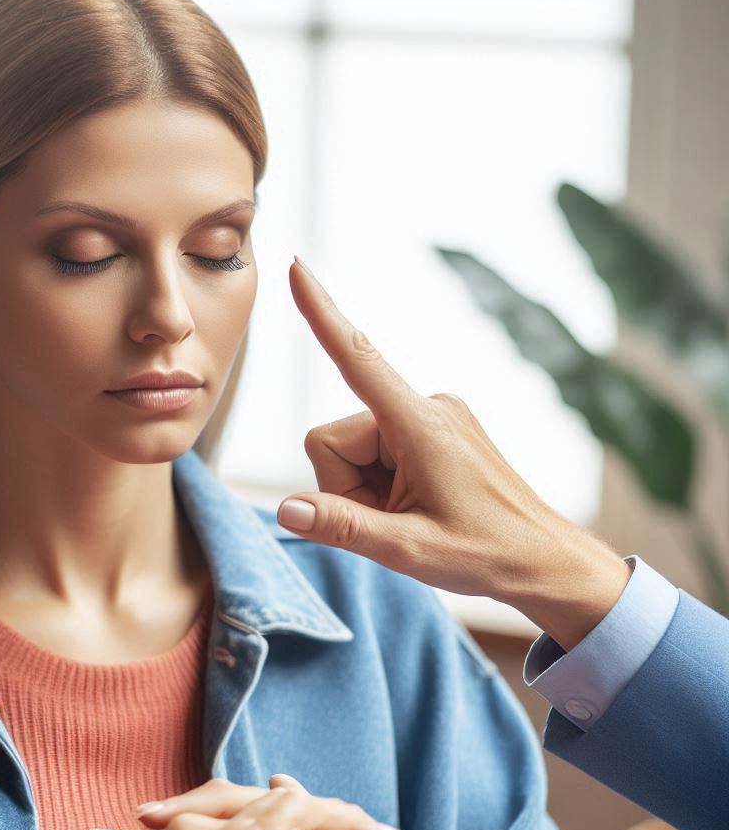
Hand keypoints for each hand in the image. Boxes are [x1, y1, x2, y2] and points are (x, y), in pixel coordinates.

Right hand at [278, 256, 631, 651]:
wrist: (543, 561)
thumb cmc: (486, 555)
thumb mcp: (407, 550)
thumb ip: (341, 526)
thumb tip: (284, 508)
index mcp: (420, 425)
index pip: (357, 357)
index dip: (321, 314)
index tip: (296, 267)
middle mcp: (425, 407)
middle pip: (335, 439)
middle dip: (347, 487)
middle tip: (391, 522)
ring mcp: (431, 416)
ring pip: (351, 448)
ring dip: (364, 490)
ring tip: (408, 517)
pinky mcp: (433, 429)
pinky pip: (376, 450)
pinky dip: (379, 484)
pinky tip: (414, 506)